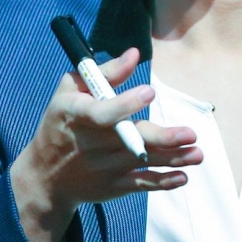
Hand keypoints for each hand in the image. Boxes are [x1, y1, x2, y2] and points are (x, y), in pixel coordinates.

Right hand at [11, 48, 201, 241]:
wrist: (44, 174)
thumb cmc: (61, 121)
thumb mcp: (70, 90)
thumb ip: (105, 73)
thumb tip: (134, 54)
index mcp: (75, 115)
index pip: (101, 112)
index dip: (125, 103)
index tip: (150, 92)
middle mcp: (89, 144)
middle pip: (129, 140)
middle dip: (161, 138)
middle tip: (190, 134)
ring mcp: (102, 168)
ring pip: (141, 162)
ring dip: (172, 159)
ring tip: (196, 153)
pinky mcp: (111, 186)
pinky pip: (140, 184)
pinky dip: (162, 183)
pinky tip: (182, 177)